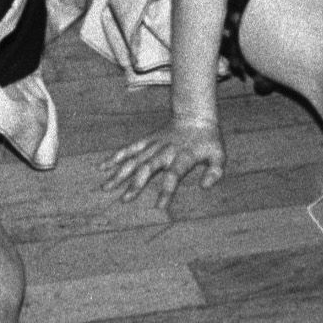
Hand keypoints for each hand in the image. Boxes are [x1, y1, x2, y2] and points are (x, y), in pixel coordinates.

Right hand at [104, 118, 223, 202]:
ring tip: (106, 187)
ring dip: (120, 173)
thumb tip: (205, 186)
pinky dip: (116, 157)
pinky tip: (103, 167)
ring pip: (134, 159)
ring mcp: (154, 144)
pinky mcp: (147, 140)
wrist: (195, 115)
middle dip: (136, 183)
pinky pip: (129, 149)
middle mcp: (165, 150)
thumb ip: (215, 171)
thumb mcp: (219, 154)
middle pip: (148, 168)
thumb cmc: (208, 140)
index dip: (167, 190)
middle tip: (124, 199)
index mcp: (183, 156)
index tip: (159, 207)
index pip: (174, 175)